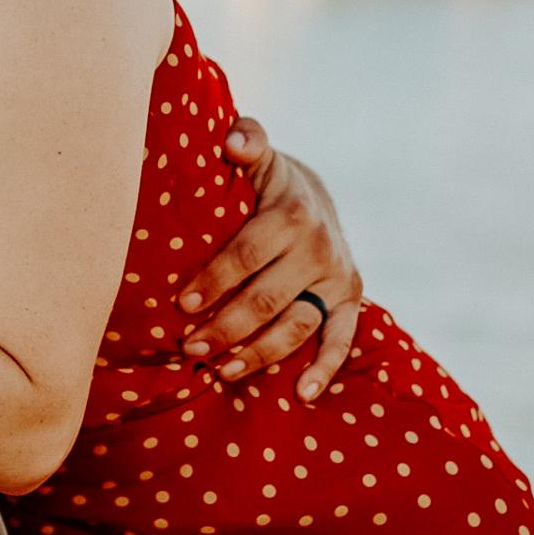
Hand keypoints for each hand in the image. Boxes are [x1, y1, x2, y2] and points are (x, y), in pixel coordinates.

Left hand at [177, 115, 362, 402]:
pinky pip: (341, 339)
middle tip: (190, 346)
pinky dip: (325, 369)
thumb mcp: (256, 155)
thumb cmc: (265, 180)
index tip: (183, 304)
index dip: (215, 280)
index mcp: (292, 213)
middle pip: (268, 297)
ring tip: (222, 371)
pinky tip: (301, 394)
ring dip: (260, 353)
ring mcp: (338, 277)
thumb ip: (246, 140)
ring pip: (297, 325)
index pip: (247, 254)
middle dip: (227, 326)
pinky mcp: (350, 298)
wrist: (314, 193)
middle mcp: (320, 247)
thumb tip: (233, 142)